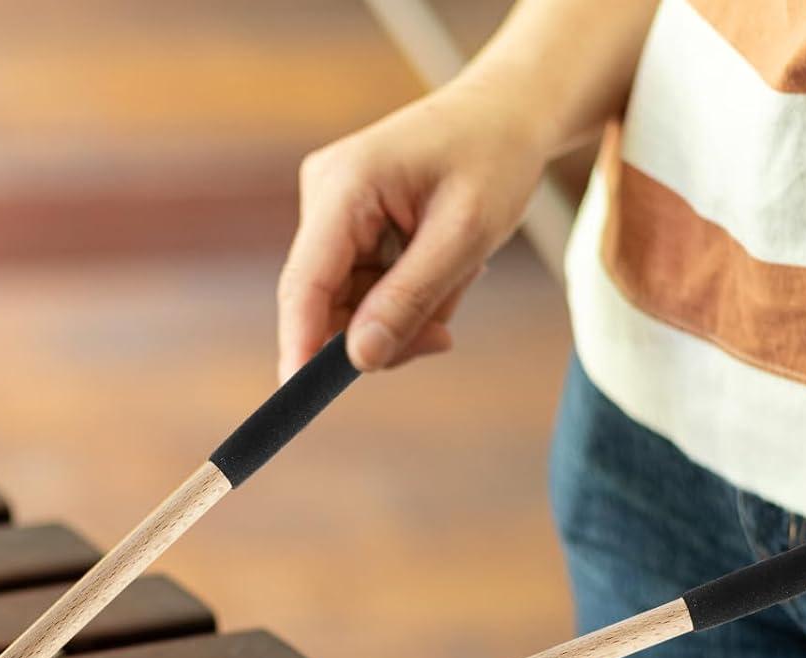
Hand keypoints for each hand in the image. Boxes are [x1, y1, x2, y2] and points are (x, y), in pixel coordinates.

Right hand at [277, 77, 548, 380]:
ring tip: (456, 281)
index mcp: (345, 185)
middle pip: (325, 303)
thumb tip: (360, 361)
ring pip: (348, 305)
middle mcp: (324, 196)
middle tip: (441, 338)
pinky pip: (362, 290)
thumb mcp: (464, 235)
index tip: (297, 396)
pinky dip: (403, 297)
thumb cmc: (494, 159)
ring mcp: (331, 211)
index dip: (299, 343)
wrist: (508, 112)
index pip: (305, 282)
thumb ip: (409, 299)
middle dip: (380, 331)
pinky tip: (440, 271)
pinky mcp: (346, 226)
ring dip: (402, 314)